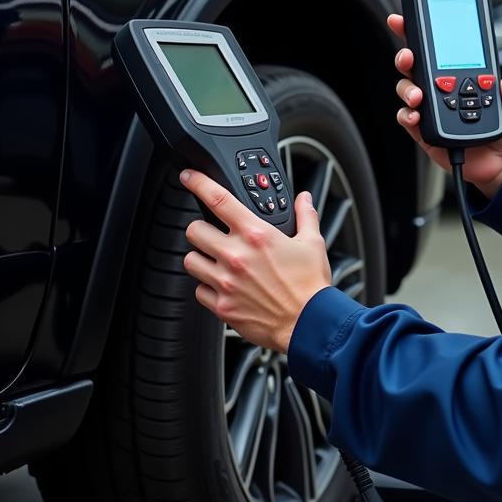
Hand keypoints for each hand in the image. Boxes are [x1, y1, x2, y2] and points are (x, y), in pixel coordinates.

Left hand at [180, 171, 331, 352]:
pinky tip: (222, 286)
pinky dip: (206, 287)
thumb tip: (303, 199)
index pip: (218, 199)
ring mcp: (225, 282)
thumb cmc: (310, 285)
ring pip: (190, 260)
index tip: (189, 177)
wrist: (308, 324)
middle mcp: (236, 255)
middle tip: (212, 233)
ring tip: (215, 260)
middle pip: (194, 230)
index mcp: (256, 234)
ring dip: (200, 257)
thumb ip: (304, 216)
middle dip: (201, 228)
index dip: (197, 183)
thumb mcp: (312, 242)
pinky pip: (198, 291)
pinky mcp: (221, 306)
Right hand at [387, 13, 501, 199]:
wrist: (500, 163)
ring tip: (418, 96)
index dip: (415, 34)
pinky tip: (415, 115)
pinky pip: (407, 119)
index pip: (433, 51)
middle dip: (405, 57)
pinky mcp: (424, 131)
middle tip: (408, 57)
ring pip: (406, 90)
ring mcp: (429, 109)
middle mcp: (438, 89)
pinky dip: (408, 115)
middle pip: (413, 67)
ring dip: (407, 89)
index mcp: (455, 76)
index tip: (401, 20)